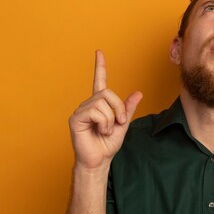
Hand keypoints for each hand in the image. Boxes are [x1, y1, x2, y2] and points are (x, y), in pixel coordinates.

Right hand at [69, 50, 142, 168]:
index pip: (99, 81)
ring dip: (111, 119)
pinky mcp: (75, 119)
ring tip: (106, 130)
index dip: (100, 67)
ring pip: (102, 102)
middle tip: (119, 123)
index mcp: (99, 104)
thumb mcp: (123, 125)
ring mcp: (80, 111)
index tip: (99, 52)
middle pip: (107, 92)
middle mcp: (88, 104)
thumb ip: (128, 109)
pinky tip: (99, 131)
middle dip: (118, 108)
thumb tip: (138, 93)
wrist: (99, 161)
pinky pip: (95, 112)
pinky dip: (104, 123)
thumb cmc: (107, 144)